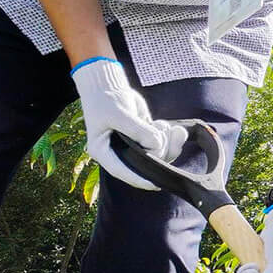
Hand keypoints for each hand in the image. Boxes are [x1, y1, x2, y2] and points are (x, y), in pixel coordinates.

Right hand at [73, 58, 185, 189]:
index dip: (138, 179)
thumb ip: (138, 130)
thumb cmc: (106, 100)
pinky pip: (163, 144)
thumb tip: (157, 145)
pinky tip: (165, 124)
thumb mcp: (119, 114)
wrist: (109, 87)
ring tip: (163, 124)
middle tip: (162, 130)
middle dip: (161, 150)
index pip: (121, 171)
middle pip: (145, 163)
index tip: (155, 185)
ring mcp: (133, 146)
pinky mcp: (144, 138)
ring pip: (158, 154)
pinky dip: (169, 135)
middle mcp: (118, 152)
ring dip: (168, 141)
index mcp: (103, 151)